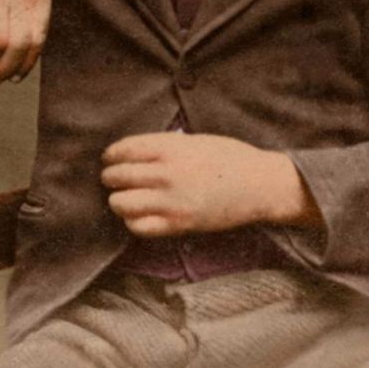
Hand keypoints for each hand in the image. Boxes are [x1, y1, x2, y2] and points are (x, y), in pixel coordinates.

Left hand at [101, 132, 321, 236]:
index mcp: (170, 147)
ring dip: (118, 200)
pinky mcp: (178, 225)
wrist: (259, 184)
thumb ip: (164, 146)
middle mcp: (166, 173)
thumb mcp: (195, 140)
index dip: (111, 155)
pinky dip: (133, 221)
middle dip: (110, 177)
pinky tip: (140, 215)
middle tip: (113, 179)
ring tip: (125, 197)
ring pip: (121, 203)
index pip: (123, 150)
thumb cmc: (230, 157)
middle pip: (117, 176)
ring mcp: (171, 201)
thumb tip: (134, 152)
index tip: (109, 158)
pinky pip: (138, 227)